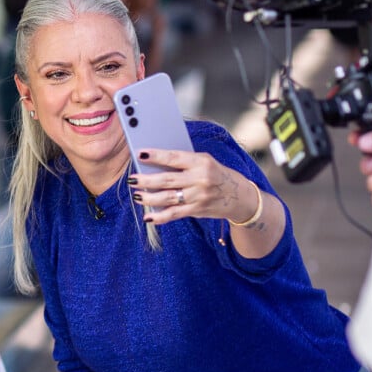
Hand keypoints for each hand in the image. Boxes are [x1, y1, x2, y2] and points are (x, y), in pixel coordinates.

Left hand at [128, 149, 255, 223]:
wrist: (240, 196)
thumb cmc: (216, 174)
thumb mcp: (204, 162)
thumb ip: (182, 163)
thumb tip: (152, 164)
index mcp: (201, 162)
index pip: (174, 157)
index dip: (156, 156)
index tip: (140, 153)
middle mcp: (200, 179)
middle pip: (167, 180)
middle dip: (146, 180)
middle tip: (132, 179)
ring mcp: (198, 196)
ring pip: (168, 198)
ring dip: (149, 198)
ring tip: (136, 195)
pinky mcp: (197, 210)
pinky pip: (174, 214)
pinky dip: (159, 217)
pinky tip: (148, 217)